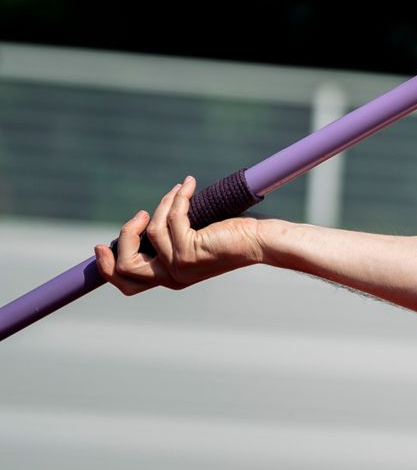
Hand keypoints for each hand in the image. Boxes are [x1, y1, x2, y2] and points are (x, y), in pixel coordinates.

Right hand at [95, 175, 263, 294]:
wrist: (261, 241)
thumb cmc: (232, 237)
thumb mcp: (194, 242)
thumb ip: (170, 240)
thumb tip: (144, 222)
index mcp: (170, 278)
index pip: (129, 284)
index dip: (108, 267)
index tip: (101, 246)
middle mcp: (172, 277)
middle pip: (125, 266)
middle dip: (124, 237)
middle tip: (138, 215)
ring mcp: (180, 265)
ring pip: (150, 232)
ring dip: (161, 205)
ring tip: (177, 191)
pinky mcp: (190, 250)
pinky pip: (171, 218)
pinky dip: (178, 197)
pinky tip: (189, 185)